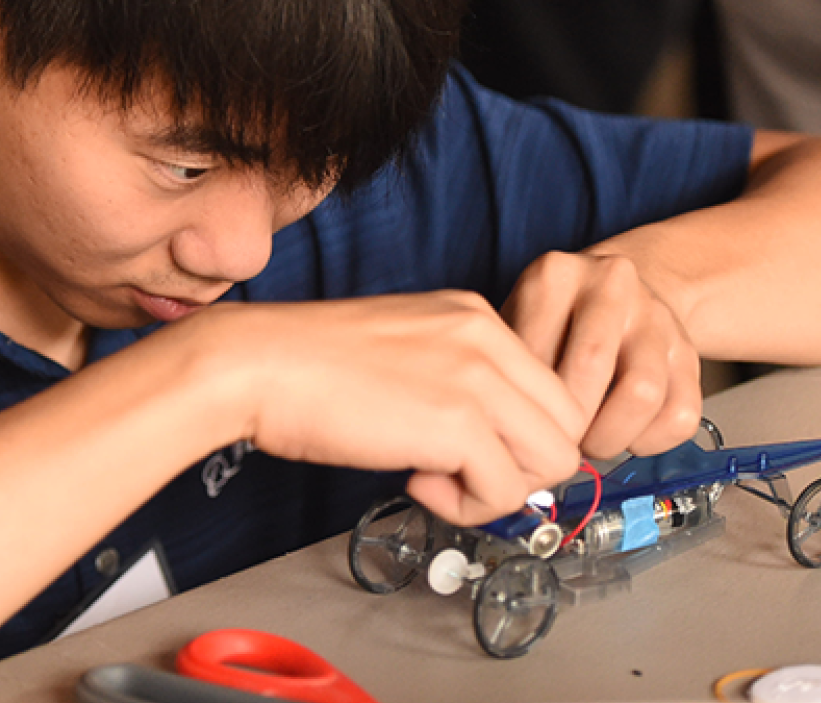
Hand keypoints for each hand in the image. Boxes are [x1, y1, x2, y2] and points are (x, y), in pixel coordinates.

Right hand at [181, 291, 585, 524]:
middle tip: (459, 472)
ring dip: (498, 488)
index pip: (549, 389)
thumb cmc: (305, 365)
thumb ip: (452, 383)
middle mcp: (486, 338)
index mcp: (474, 316)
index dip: (517, 435)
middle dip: (521, 465)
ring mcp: (477, 378)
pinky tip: (415, 480)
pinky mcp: (458, 423)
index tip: (469, 450)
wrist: (255, 364)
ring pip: (551, 460)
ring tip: (435, 478)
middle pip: (565, 425)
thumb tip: (482, 442)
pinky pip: (504, 490)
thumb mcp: (401, 351)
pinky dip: (465, 504)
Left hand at [502, 252, 701, 458]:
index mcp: (555, 276)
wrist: (616, 293)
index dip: (525, 409)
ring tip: (589, 442)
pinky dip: (649, 442)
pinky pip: (679, 414)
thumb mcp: (513, 326)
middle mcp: (611, 285)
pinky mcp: (689, 352)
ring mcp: (656, 316)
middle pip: (591, 368)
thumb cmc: (552, 322)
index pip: (535, 354)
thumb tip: (493, 442)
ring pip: (642, 394)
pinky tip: (624, 435)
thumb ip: (503, 370)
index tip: (519, 436)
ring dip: (610, 436)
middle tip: (555, 446)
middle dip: (569, 426)